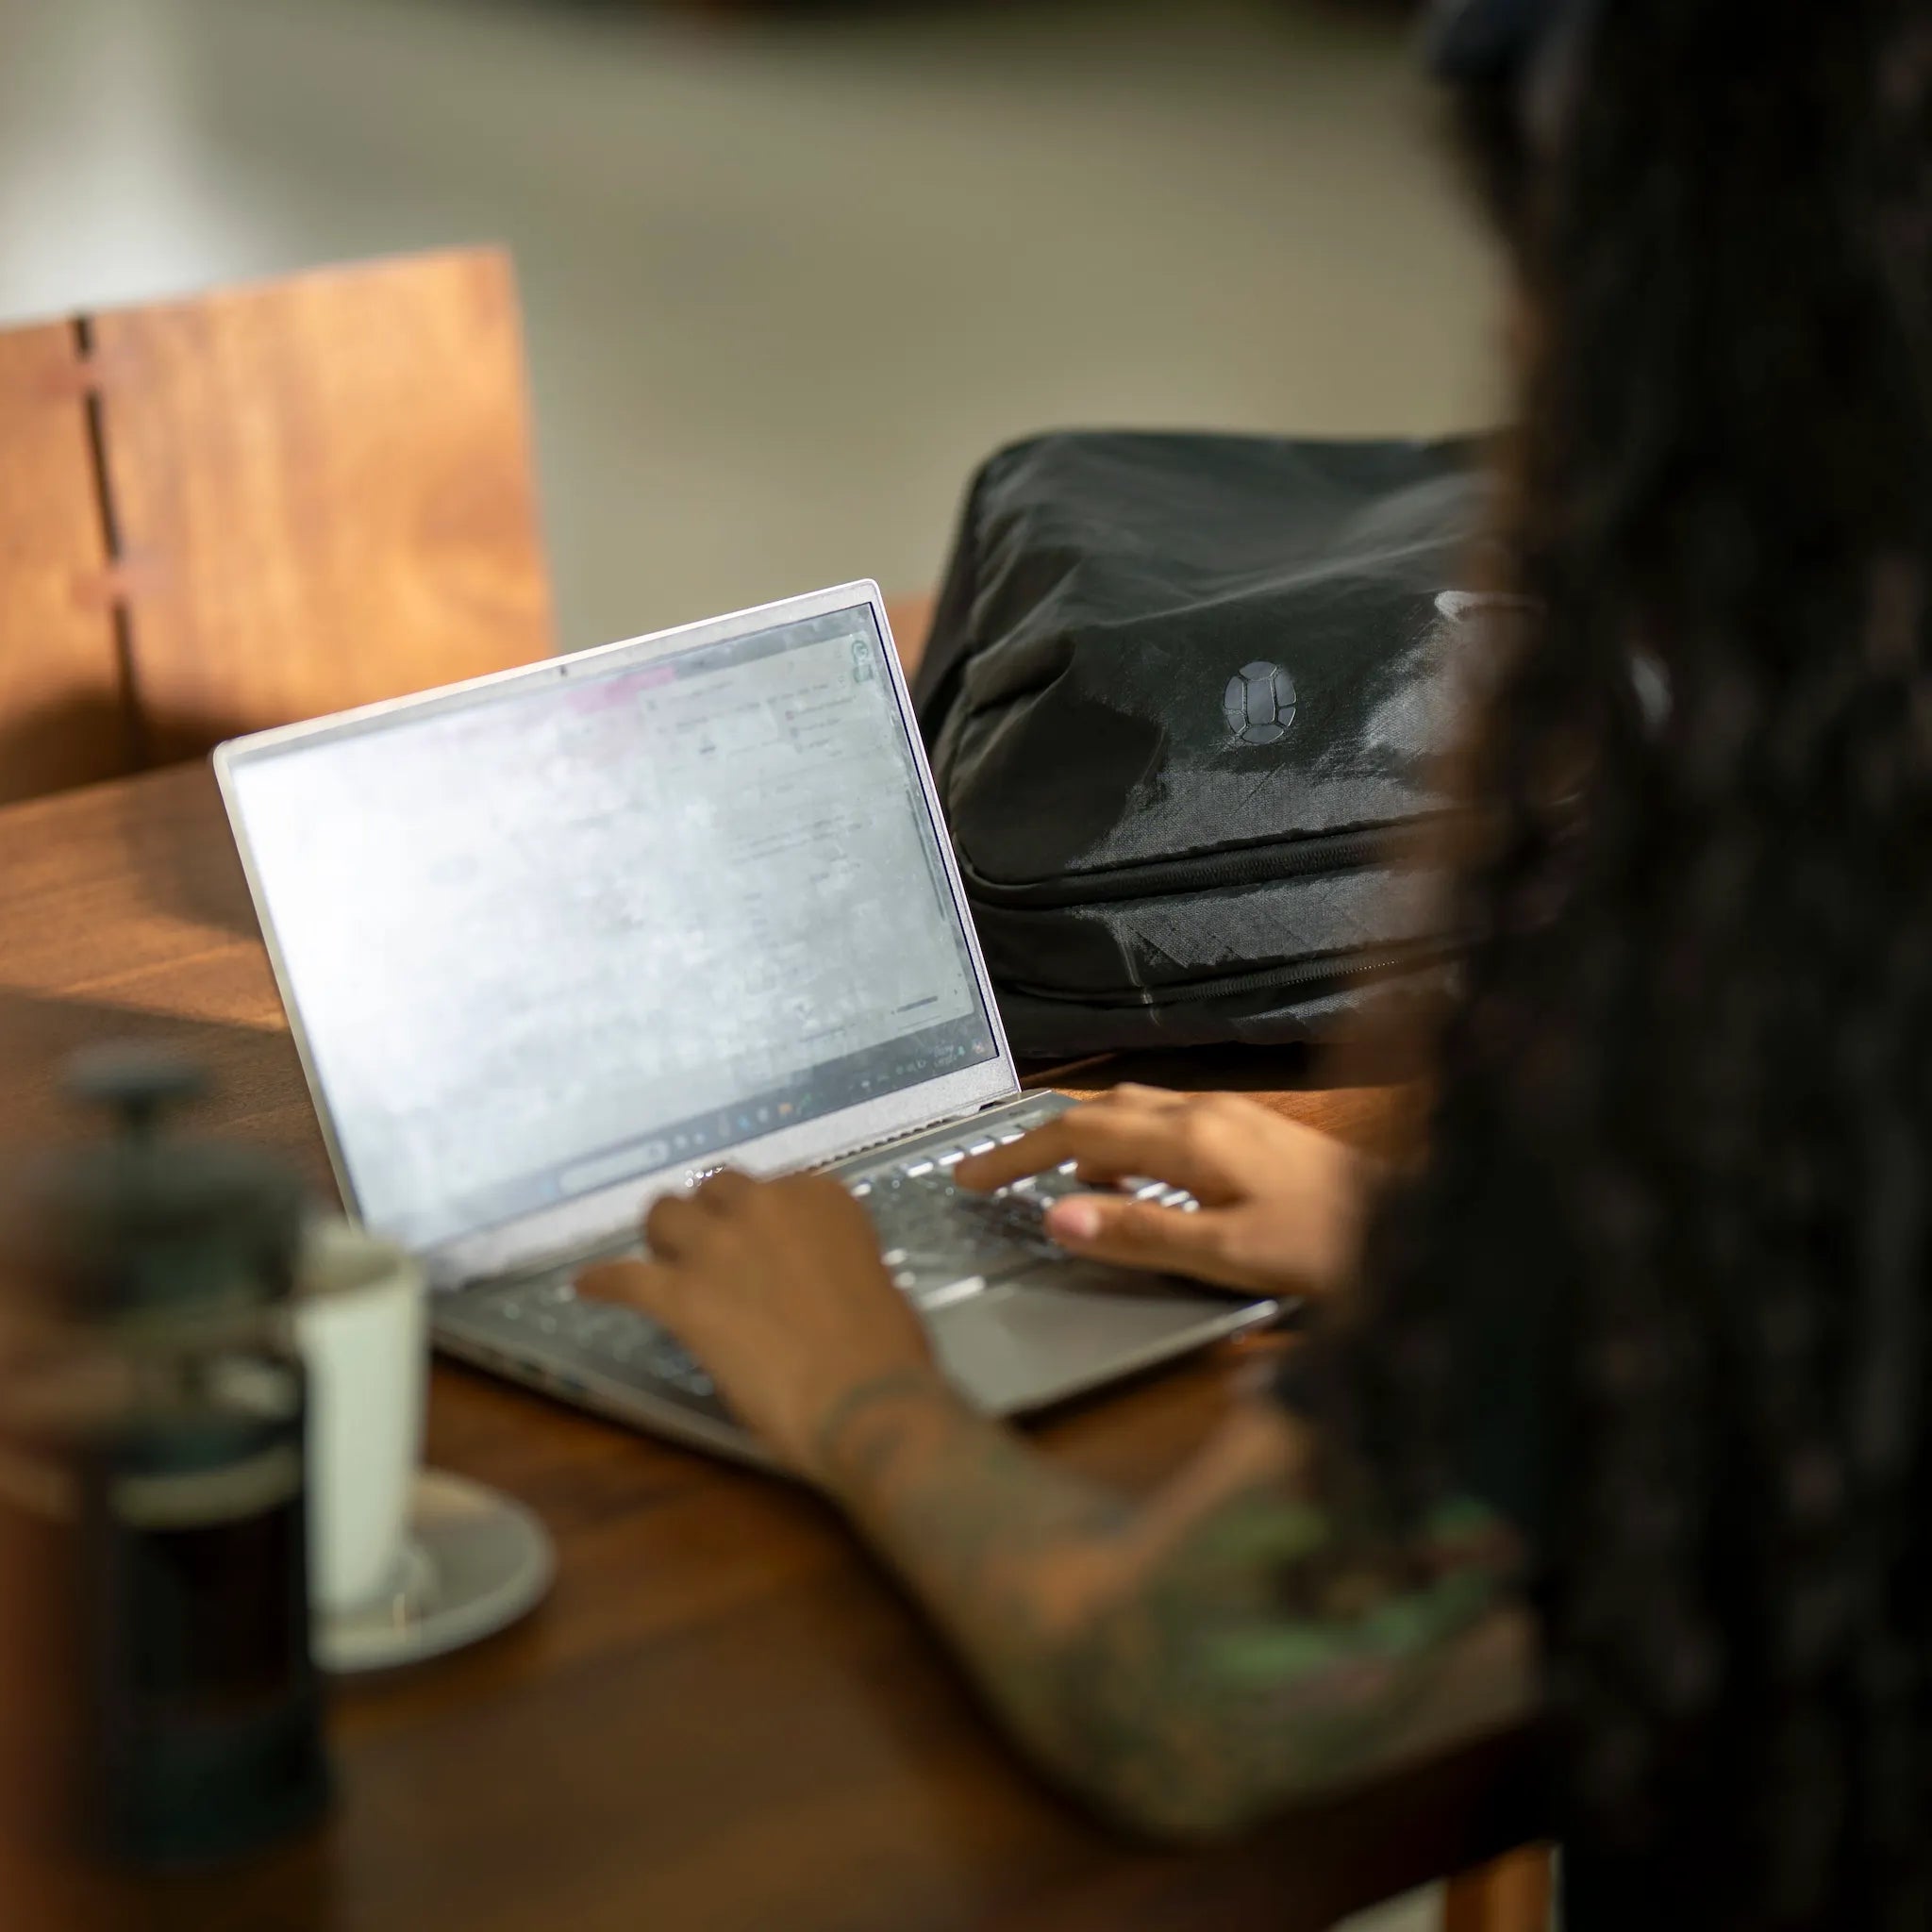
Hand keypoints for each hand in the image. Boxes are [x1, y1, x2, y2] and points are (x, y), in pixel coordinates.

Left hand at [577, 1169, 940, 1479]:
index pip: (776, 1187)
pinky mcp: (683, 1295)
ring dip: (663, 1236)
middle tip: (710, 1248)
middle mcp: (766, 1205)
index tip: (761, 1241)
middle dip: (710, 1214)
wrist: (866, 1400)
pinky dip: (604, 1282)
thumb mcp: (873, 1283)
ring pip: (664, 1213)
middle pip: (715, 1188)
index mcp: (820, 1198)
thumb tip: (816, 1283)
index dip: (761, 1217)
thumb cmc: (888, 1353)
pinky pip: (626, 1277)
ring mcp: (719, 1247)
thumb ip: (833, 1263)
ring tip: (662, 1259)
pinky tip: (587, 1286)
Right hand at [955, 1085, 1369, 1297]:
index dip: (1016, 1154)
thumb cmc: (1327, 1248)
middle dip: (1038, 1137)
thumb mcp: (1227, 1255)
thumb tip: (1057, 1217)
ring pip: (1135, 1109)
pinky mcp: (1253, 1131)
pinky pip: (1165, 1120)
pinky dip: (1124, 1139)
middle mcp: (1206, 1112)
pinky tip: (1131, 1175)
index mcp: (1191, 1137)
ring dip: (1082, 1135)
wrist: (1415, 1229)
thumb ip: (1140, 1233)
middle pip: (1100, 1108)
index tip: (969, 1177)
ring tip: (1047, 1174)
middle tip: (992, 1172)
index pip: (1077, 1133)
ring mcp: (1233, 1116)